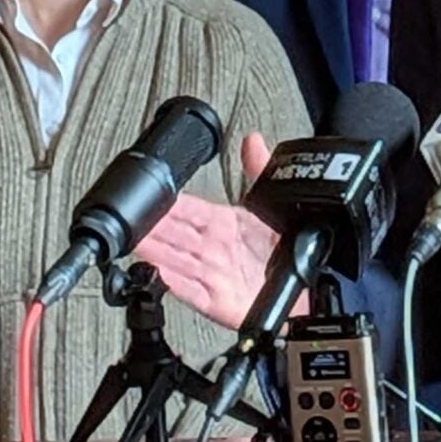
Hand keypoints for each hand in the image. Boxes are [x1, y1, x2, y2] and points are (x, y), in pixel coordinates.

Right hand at [134, 132, 279, 329]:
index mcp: (224, 224)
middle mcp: (214, 248)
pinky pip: (191, 291)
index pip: (188, 208)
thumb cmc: (287, 252)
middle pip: (175, 234)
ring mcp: (213, 274)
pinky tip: (158, 275)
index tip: (150, 195)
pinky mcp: (217, 301)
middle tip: (131, 220)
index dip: (168, 203)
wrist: (309, 290)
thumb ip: (261, 171)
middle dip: (152, 227)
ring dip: (154, 253)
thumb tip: (253, 140)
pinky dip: (174, 284)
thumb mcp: (274, 205)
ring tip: (135, 244)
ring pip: (175, 260)